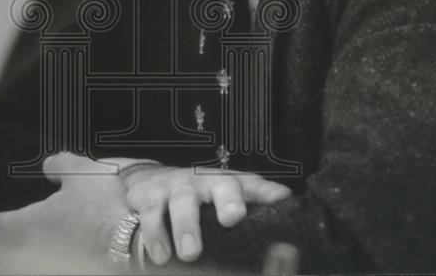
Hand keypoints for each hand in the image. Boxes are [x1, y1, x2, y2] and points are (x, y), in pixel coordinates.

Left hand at [0, 152, 129, 261]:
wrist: (130, 242)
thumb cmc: (100, 208)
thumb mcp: (80, 172)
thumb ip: (59, 165)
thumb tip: (49, 166)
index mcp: (32, 222)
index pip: (0, 225)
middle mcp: (37, 246)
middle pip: (17, 242)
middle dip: (23, 231)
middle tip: (32, 219)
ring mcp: (56, 260)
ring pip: (39, 250)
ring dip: (46, 239)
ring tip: (61, 227)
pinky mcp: (75, 266)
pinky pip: (61, 257)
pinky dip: (66, 249)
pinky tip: (81, 238)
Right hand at [122, 164, 291, 263]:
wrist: (151, 180)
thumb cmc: (198, 200)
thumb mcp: (225, 203)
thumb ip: (252, 213)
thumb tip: (286, 236)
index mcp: (230, 185)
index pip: (254, 185)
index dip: (267, 192)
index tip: (279, 201)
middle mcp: (206, 181)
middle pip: (221, 184)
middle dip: (228, 200)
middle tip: (232, 219)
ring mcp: (178, 185)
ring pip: (183, 200)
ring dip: (186, 226)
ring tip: (189, 254)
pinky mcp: (149, 193)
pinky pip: (151, 211)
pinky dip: (154, 233)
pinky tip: (159, 256)